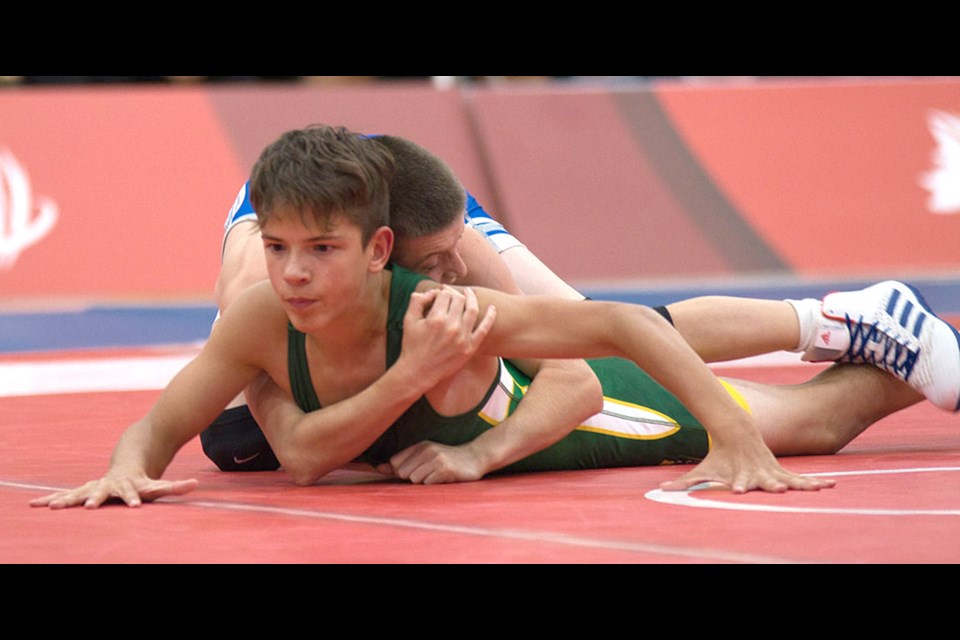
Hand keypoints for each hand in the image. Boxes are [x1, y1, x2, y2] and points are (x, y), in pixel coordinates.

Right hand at [29, 474, 198, 508]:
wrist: (128, 458)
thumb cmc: (144, 479)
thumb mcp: (159, 484)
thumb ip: (176, 486)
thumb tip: (195, 485)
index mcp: (129, 484)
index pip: (134, 492)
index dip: (134, 498)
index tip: (135, 507)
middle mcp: (110, 485)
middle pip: (102, 493)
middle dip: (95, 499)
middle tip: (89, 507)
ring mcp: (95, 487)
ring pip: (79, 493)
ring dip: (66, 500)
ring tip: (51, 507)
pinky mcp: (84, 490)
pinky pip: (67, 496)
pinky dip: (52, 500)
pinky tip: (36, 505)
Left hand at [378, 440, 484, 483]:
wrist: (475, 458)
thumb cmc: (447, 460)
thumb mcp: (425, 456)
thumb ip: (401, 463)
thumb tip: (377, 468)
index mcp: (419, 446)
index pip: (395, 463)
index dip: (402, 471)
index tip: (417, 471)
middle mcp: (427, 450)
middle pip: (403, 473)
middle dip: (413, 478)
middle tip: (429, 474)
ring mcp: (437, 459)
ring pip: (414, 479)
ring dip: (425, 482)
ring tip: (437, 476)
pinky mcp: (445, 469)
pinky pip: (427, 483)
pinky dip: (434, 485)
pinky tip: (444, 479)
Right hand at [401, 286, 496, 388]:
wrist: (418, 372)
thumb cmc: (412, 345)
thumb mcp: (408, 320)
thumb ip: (417, 300)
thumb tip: (432, 291)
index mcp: (436, 319)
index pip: (445, 294)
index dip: (441, 291)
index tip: (438, 295)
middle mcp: (452, 327)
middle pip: (459, 300)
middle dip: (454, 293)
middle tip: (450, 294)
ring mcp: (463, 338)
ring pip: (472, 309)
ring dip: (472, 298)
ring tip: (469, 293)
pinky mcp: (470, 348)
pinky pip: (484, 329)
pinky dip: (490, 317)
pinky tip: (493, 308)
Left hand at [659, 441, 835, 493]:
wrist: (737, 432)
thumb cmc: (719, 456)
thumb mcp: (701, 470)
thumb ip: (683, 482)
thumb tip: (660, 490)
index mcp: (739, 475)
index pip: (738, 481)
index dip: (737, 484)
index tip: (737, 489)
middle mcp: (758, 474)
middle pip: (766, 481)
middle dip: (771, 485)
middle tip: (778, 491)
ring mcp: (772, 473)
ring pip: (790, 480)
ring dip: (802, 485)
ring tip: (819, 489)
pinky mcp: (782, 474)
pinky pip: (802, 480)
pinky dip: (815, 482)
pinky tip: (831, 485)